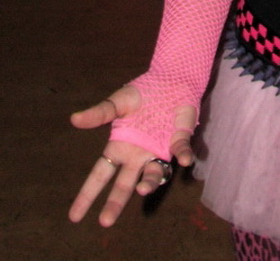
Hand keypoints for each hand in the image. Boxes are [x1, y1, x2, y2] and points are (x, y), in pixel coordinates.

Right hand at [68, 85, 195, 225]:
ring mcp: (159, 149)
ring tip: (141, 190)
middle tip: (105, 221)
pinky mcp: (178, 139)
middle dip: (115, 202)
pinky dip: (183, 155)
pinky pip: (181, 150)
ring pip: (153, 174)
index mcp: (120, 146)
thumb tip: (74, 119)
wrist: (169, 79)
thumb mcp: (118, 102)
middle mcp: (138, 154)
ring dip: (149, 183)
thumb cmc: (142, 93)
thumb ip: (99, 113)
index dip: (88, 194)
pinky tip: (183, 160)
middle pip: (124, 183)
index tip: (75, 217)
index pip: (101, 174)